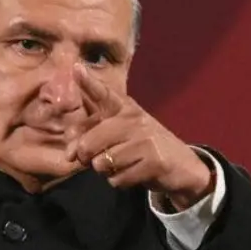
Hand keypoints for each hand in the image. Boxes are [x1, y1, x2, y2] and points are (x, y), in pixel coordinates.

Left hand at [65, 64, 213, 210]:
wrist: (181, 166)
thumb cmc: (141, 147)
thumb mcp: (118, 134)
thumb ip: (90, 136)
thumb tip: (69, 153)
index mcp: (124, 108)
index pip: (103, 94)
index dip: (88, 83)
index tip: (75, 68)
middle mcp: (134, 119)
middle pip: (89, 142)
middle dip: (84, 157)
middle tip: (92, 158)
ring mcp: (145, 139)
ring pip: (101, 163)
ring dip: (105, 171)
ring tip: (121, 163)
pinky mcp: (154, 162)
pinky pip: (117, 179)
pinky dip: (120, 181)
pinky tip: (134, 173)